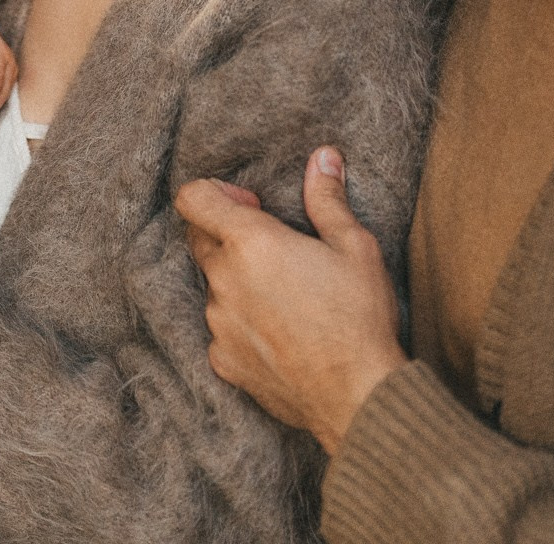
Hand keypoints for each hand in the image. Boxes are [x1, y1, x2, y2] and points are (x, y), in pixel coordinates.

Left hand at [174, 146, 407, 453]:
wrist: (357, 397)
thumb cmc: (360, 316)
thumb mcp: (354, 247)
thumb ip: (328, 199)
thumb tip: (322, 157)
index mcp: (250, 243)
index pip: (193, 198)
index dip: (216, 193)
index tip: (252, 206)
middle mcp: (223, 281)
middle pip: (199, 240)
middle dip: (227, 235)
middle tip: (274, 248)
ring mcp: (218, 324)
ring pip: (213, 287)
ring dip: (237, 282)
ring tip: (286, 296)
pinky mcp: (223, 362)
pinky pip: (221, 330)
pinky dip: (241, 324)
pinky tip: (281, 333)